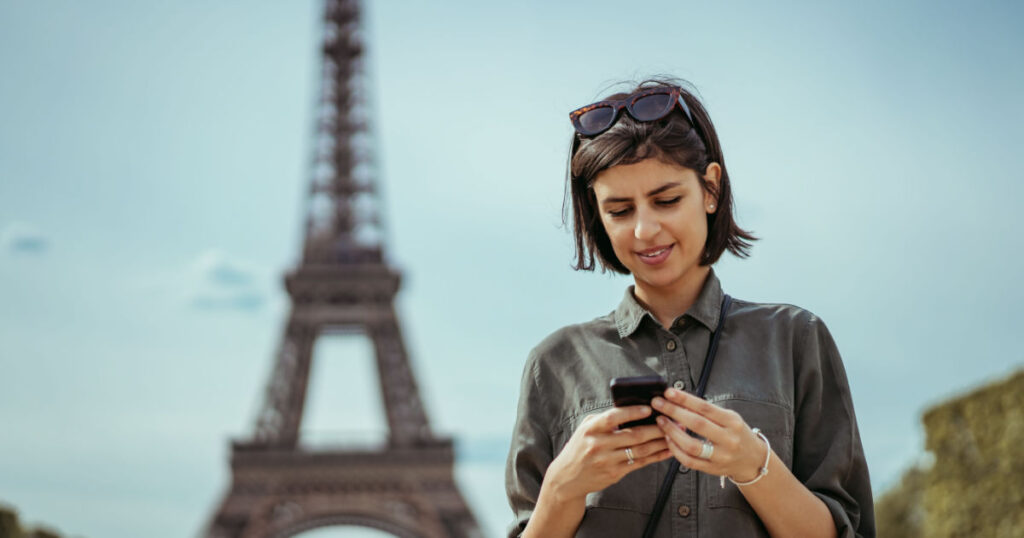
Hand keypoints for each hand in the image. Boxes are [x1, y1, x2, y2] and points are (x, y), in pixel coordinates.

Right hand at [545, 405, 671, 502]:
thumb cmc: (580, 448)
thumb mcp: (586, 428)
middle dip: (656, 428)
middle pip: (633, 435)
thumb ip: (605, 419)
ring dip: (660, 442)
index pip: (613, 417)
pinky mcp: (614, 474)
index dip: (632, 412)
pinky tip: (666, 451)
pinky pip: (640, 464)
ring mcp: (607, 461)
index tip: (649, 408)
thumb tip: (632, 409)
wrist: (567, 477)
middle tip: (671, 422)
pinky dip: (655, 457)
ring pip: (640, 450)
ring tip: (674, 435)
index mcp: (591, 429)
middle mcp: (598, 445)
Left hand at [652, 388, 766, 482]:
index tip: (668, 392)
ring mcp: (720, 456)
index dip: (685, 399)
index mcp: (732, 421)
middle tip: (658, 404)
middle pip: (697, 424)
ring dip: (672, 432)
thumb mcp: (729, 417)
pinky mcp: (712, 469)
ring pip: (691, 445)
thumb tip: (680, 400)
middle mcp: (728, 439)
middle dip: (674, 412)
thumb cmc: (737, 433)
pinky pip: (689, 461)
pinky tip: (668, 439)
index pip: (705, 408)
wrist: (752, 460)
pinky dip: (675, 450)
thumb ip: (707, 411)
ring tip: (661, 421)